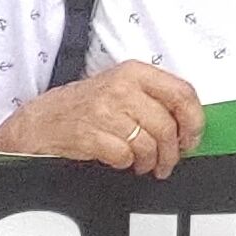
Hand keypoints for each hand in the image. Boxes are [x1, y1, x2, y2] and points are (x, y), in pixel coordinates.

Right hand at [1, 62, 208, 175]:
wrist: (40, 121)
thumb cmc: (83, 105)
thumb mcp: (120, 86)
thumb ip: (152, 96)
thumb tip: (187, 120)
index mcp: (134, 72)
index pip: (182, 92)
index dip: (194, 120)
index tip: (192, 137)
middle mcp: (122, 88)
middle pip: (167, 125)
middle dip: (172, 151)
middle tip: (168, 161)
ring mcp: (105, 111)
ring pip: (149, 143)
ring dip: (150, 161)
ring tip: (144, 164)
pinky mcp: (91, 134)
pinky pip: (125, 156)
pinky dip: (127, 163)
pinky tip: (122, 161)